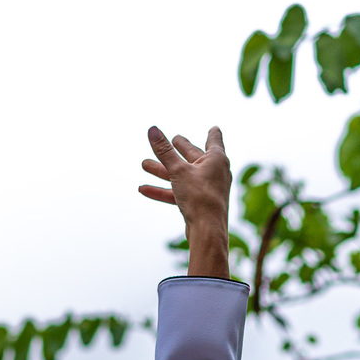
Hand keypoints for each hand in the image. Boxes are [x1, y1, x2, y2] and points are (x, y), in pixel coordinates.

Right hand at [139, 126, 231, 279]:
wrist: (207, 231)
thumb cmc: (199, 197)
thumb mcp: (178, 170)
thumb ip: (164, 150)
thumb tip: (152, 130)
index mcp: (216, 159)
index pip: (214, 140)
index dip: (212, 133)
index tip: (214, 128)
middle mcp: (215, 172)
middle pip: (193, 157)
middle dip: (178, 150)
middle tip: (172, 141)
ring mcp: (207, 188)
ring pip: (182, 175)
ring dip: (163, 170)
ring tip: (144, 164)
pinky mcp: (198, 203)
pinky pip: (179, 192)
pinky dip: (163, 190)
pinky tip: (143, 189)